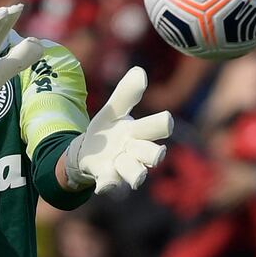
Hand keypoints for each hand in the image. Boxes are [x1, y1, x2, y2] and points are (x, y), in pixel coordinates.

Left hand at [65, 67, 171, 193]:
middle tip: (158, 153)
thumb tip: (139, 70)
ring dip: (136, 173)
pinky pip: (110, 183)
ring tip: (138, 178)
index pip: (156, 127)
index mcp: (139, 132)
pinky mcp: (106, 178)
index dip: (162, 124)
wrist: (88, 153)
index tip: (167, 120)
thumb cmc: (109, 131)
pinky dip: (108, 184)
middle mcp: (136, 152)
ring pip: (135, 173)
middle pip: (152, 154)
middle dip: (154, 154)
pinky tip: (102, 186)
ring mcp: (122, 167)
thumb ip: (126, 94)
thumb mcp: (113, 111)